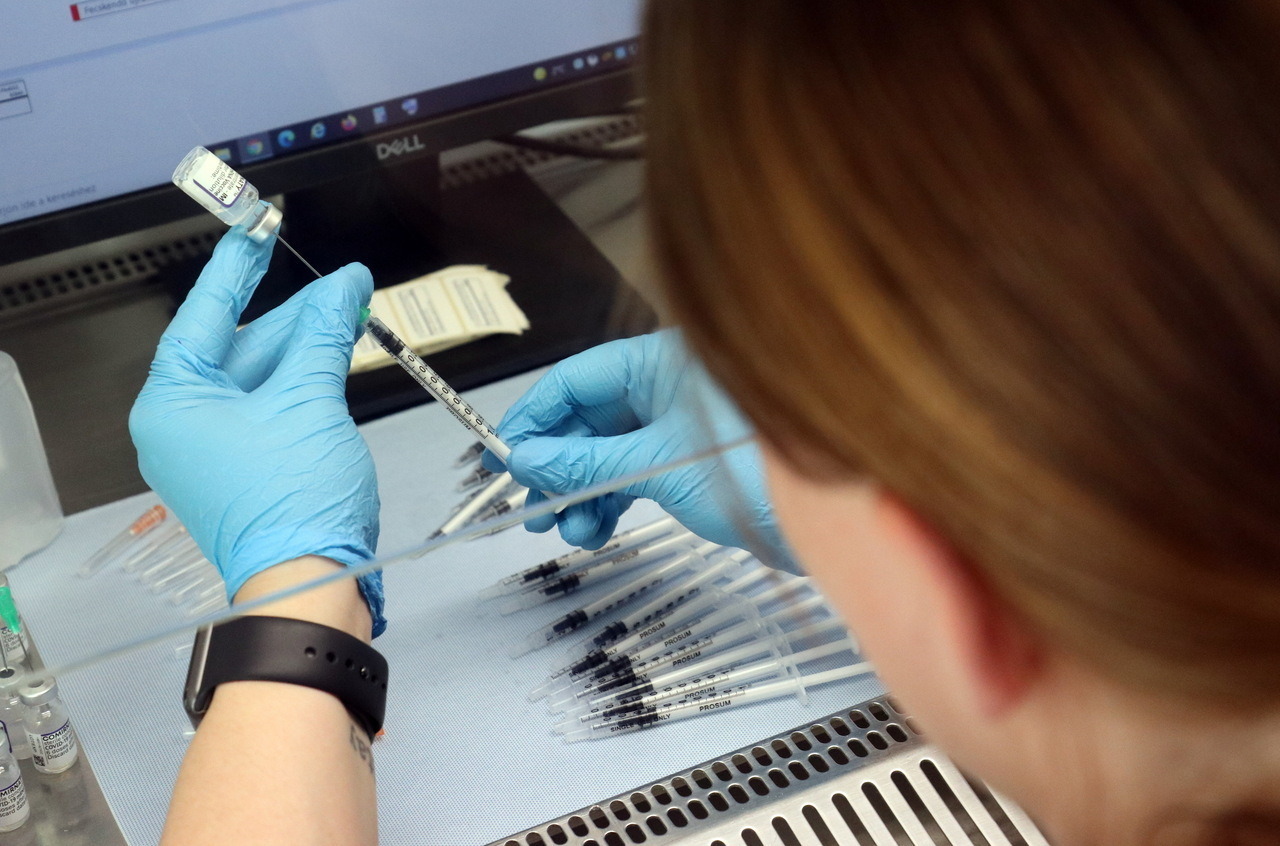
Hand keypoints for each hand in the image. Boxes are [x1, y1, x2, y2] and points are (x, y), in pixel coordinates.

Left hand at [129, 227, 384, 633]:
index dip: (236, 269)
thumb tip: (343, 289)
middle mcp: (185, 427)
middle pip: (240, 348)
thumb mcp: (310, 401)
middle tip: (340, 282)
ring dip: (308, 347)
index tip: (256, 230)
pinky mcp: (251, 470)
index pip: (203, 316)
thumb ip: (325, 334)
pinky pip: (275, 409)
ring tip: (350, 312)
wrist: (312, 585)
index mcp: (173, 405)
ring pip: (264, 379)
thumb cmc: (291, 508)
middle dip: (294, 314)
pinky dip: (307, 383)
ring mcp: (219, 451)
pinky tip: (338, 355)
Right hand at [485, 330, 795, 569]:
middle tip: (533, 504)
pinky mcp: (685, 465)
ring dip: (578, 491)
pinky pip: (628, 476)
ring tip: (567, 526)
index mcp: (660, 364)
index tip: (507, 454)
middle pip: (585, 420)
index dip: (535, 417)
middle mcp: (665, 389)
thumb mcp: (658, 465)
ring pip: (604, 453)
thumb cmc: (763, 472)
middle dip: (554, 465)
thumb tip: (530, 459)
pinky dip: (608, 502)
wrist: (832, 518)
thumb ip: (588, 462)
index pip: (575, 378)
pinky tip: (595, 528)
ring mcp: (674, 428)